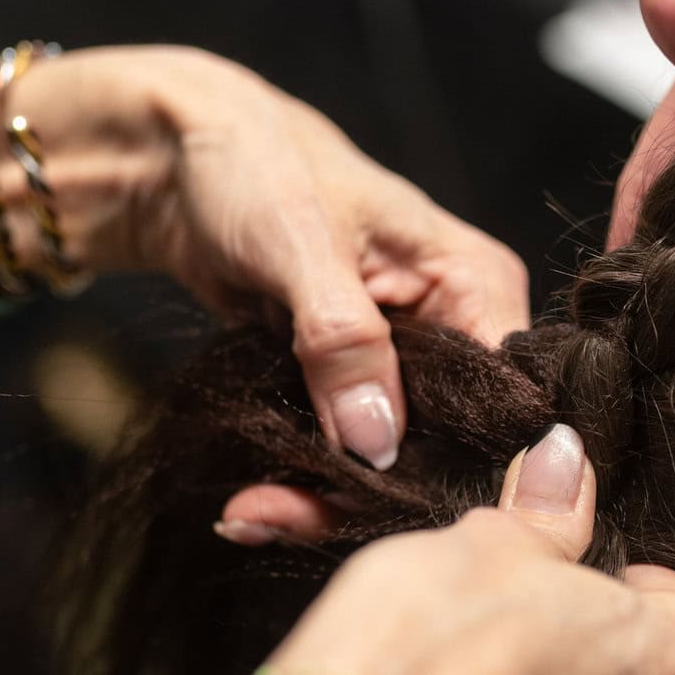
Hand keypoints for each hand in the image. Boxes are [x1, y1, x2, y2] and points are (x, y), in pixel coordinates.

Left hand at [21, 46, 529, 469]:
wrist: (175, 156)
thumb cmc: (254, 164)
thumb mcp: (300, 244)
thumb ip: (344, 340)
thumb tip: (378, 440)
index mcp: (477, 285)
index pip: (499, 399)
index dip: (447, 459)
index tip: (372, 498)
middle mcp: (457, 329)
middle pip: (446, 444)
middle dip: (368, 490)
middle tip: (278, 517)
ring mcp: (406, 363)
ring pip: (392, 460)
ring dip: (323, 497)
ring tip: (250, 516)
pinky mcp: (353, 384)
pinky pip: (344, 453)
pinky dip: (300, 481)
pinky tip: (252, 506)